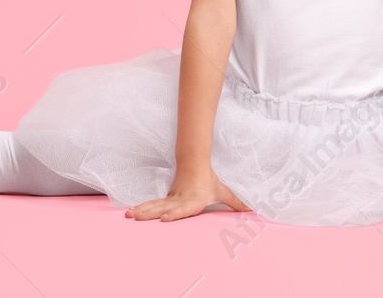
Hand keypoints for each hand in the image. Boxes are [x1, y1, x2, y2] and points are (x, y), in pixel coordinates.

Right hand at [126, 168, 249, 221]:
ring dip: (142, 211)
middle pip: (163, 207)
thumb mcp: (223, 191)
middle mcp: (179, 200)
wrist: (194, 164)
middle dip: (150, 213)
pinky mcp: (165, 198)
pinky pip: (151, 204)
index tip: (164, 218)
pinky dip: (140, 208)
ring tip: (129, 216)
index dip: (174, 213)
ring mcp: (170, 199)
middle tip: (137, 218)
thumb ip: (236, 201)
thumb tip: (253, 208)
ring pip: (154, 205)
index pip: (183, 209)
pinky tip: (129, 213)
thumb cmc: (209, 181)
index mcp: (193, 200)